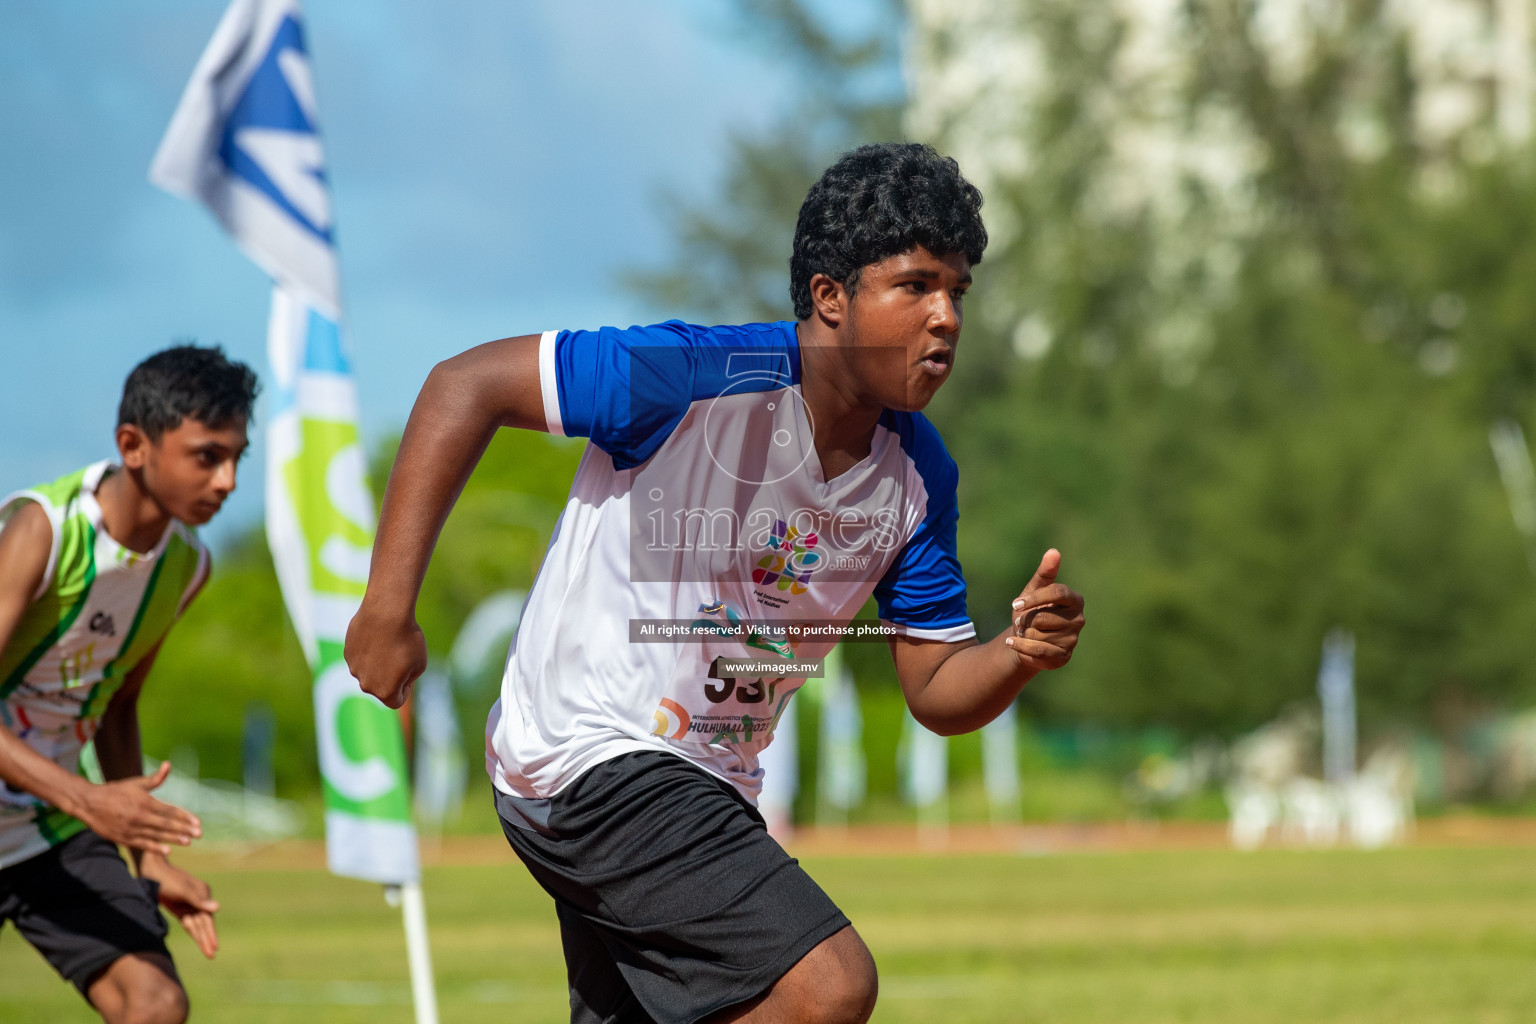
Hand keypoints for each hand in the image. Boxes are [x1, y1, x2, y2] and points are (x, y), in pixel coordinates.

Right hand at [77, 762, 200, 854]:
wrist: (89, 804)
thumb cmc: (116, 791)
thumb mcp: (136, 783)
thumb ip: (155, 778)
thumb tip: (168, 764)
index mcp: (145, 802)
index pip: (170, 811)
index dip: (185, 817)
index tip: (198, 822)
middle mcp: (139, 816)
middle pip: (166, 824)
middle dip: (184, 829)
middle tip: (199, 834)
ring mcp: (131, 829)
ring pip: (156, 835)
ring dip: (173, 839)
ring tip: (188, 841)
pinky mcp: (123, 838)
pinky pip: (142, 844)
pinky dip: (155, 847)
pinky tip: (167, 850)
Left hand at [139, 853, 219, 958]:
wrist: (149, 868)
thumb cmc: (165, 879)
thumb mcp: (182, 890)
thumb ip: (199, 901)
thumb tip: (217, 908)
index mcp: (203, 893)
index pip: (208, 919)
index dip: (210, 935)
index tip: (214, 949)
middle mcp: (198, 898)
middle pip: (203, 922)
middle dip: (207, 939)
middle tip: (212, 955)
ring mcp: (189, 901)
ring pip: (196, 923)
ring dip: (201, 937)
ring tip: (208, 952)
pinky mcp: (179, 905)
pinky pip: (187, 920)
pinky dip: (192, 930)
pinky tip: (197, 938)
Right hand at [345, 600, 427, 709]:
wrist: (386, 612)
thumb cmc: (407, 639)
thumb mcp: (419, 664)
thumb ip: (407, 680)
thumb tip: (395, 682)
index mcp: (385, 692)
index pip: (397, 700)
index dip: (406, 687)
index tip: (409, 668)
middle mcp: (366, 685)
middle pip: (382, 687)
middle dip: (391, 676)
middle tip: (400, 653)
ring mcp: (354, 669)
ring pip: (370, 672)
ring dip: (379, 663)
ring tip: (389, 643)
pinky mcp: (348, 653)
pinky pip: (361, 658)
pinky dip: (369, 651)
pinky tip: (377, 636)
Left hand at [1004, 549, 1084, 670]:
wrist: (1024, 640)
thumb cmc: (1031, 611)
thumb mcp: (1033, 590)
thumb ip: (1045, 572)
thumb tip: (1054, 551)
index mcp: (1074, 599)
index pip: (1057, 593)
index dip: (1034, 599)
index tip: (1015, 604)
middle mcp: (1078, 619)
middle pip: (1044, 617)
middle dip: (1025, 619)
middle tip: (1021, 621)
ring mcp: (1073, 639)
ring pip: (1038, 635)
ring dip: (1023, 634)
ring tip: (1024, 633)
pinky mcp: (1063, 656)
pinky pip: (1038, 650)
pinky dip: (1020, 647)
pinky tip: (1013, 643)